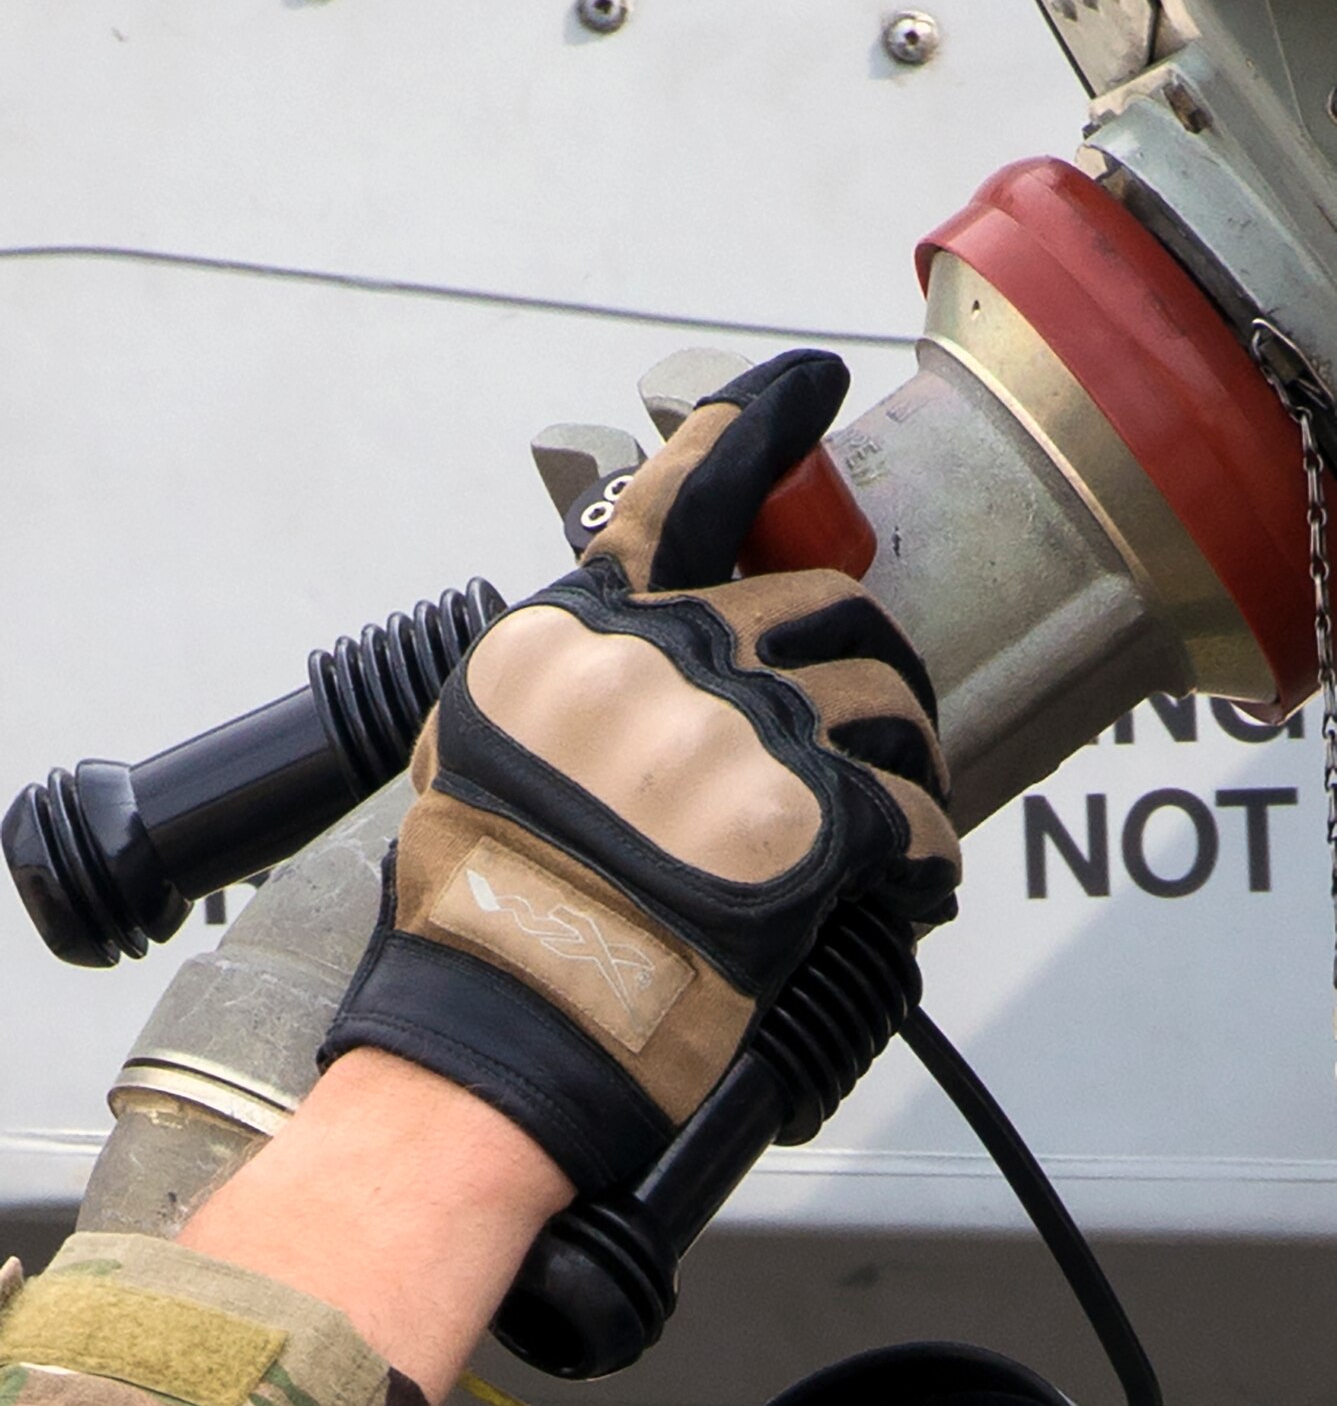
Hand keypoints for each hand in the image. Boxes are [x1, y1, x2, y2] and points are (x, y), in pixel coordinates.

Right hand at [321, 350, 959, 1194]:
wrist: (507, 1021)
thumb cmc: (482, 911)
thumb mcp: (480, 753)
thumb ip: (573, 685)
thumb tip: (644, 668)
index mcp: (583, 632)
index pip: (686, 493)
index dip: (760, 422)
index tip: (810, 384)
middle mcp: (667, 660)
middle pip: (823, 608)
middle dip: (864, 665)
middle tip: (875, 724)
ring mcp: (741, 733)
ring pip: (885, 703)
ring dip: (906, 761)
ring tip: (892, 823)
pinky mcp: (810, 822)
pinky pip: (913, 816)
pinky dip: (925, 860)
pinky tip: (908, 889)